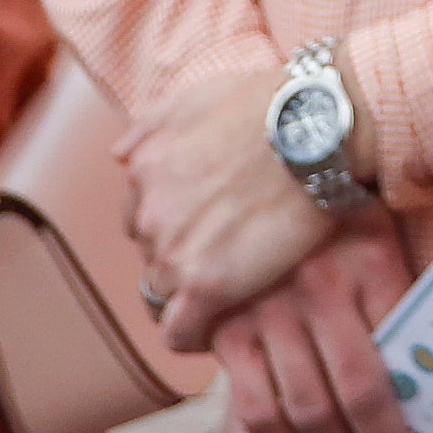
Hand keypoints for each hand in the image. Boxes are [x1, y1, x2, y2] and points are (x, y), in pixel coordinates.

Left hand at [129, 45, 341, 331]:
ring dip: (189, 295)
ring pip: (163, 293)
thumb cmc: (267, 105)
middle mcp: (149, 212)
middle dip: (181, 257)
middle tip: (226, 257)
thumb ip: (151, 127)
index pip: (140, 217)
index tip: (202, 232)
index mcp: (144, 170)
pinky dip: (192, 335)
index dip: (172, 226)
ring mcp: (173, 251)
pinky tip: (216, 329)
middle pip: (151, 255)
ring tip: (230, 292)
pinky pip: (178, 332)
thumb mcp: (196, 97)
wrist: (314, 129)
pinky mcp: (206, 286)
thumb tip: (118, 156)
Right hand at [208, 213, 424, 432]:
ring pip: (305, 408)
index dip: (410, 424)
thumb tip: (427, 372)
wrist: (261, 161)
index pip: (401, 358)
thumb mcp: (381, 230)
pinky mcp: (227, 326)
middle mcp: (320, 287)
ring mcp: (268, 309)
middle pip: (357, 395)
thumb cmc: (335, 204)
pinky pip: (253, 405)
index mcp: (371, 260)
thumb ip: (398, 294)